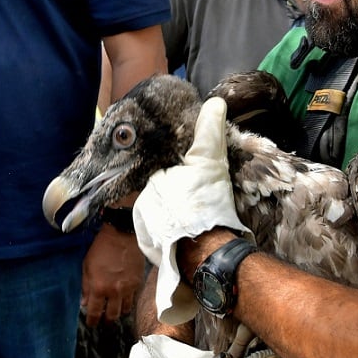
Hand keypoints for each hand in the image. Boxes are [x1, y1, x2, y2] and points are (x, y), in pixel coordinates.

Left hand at [82, 221, 143, 325]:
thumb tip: (85, 303)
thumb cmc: (101, 249)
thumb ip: (86, 287)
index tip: (92, 324)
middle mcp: (114, 291)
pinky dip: (128, 301)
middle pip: (112, 315)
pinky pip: (133, 298)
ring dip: (119, 312)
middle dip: (107, 320)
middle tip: (104, 321)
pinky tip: (124, 298)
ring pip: (125, 309)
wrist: (122, 235)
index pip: (95, 312)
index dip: (93, 321)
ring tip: (115, 310)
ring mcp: (128, 288)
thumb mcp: (87, 266)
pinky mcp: (138, 282)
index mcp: (99, 288)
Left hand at [133, 96, 246, 323]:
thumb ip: (209, 132)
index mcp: (152, 184)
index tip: (196, 182)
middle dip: (176, 200)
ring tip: (196, 224)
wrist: (206, 253)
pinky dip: (172, 241)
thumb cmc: (206, 205)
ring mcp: (145, 232)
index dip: (181, 177)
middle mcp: (142, 208)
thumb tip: (215, 103)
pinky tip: (190, 239)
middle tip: (199, 204)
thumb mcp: (210, 162)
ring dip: (174, 222)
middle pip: (162, 198)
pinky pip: (160, 241)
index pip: (164, 175)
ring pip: (160, 220)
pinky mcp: (153, 254)